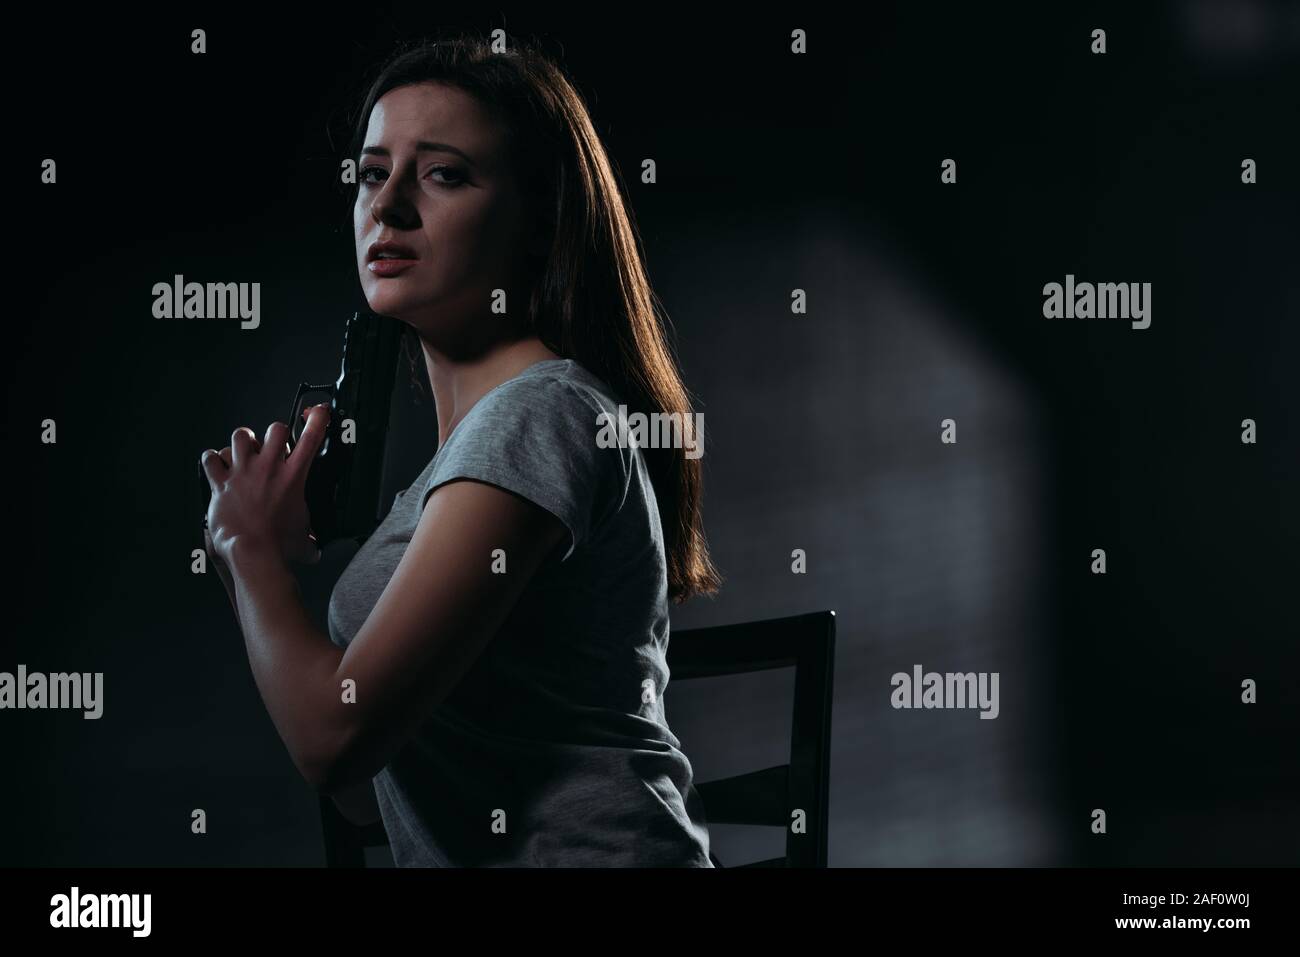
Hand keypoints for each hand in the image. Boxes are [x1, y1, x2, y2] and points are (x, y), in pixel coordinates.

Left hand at [200, 403, 330, 566]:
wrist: (253, 551)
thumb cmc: (278, 545)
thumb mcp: (304, 537)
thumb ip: (309, 537)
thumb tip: (314, 548)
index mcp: (292, 478)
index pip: (311, 438)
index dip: (317, 419)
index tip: (319, 411)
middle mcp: (268, 469)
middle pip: (275, 429)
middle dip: (276, 434)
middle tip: (274, 447)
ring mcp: (243, 473)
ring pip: (240, 435)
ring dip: (243, 441)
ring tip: (245, 451)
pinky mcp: (221, 482)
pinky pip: (210, 458)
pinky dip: (212, 460)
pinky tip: (217, 466)